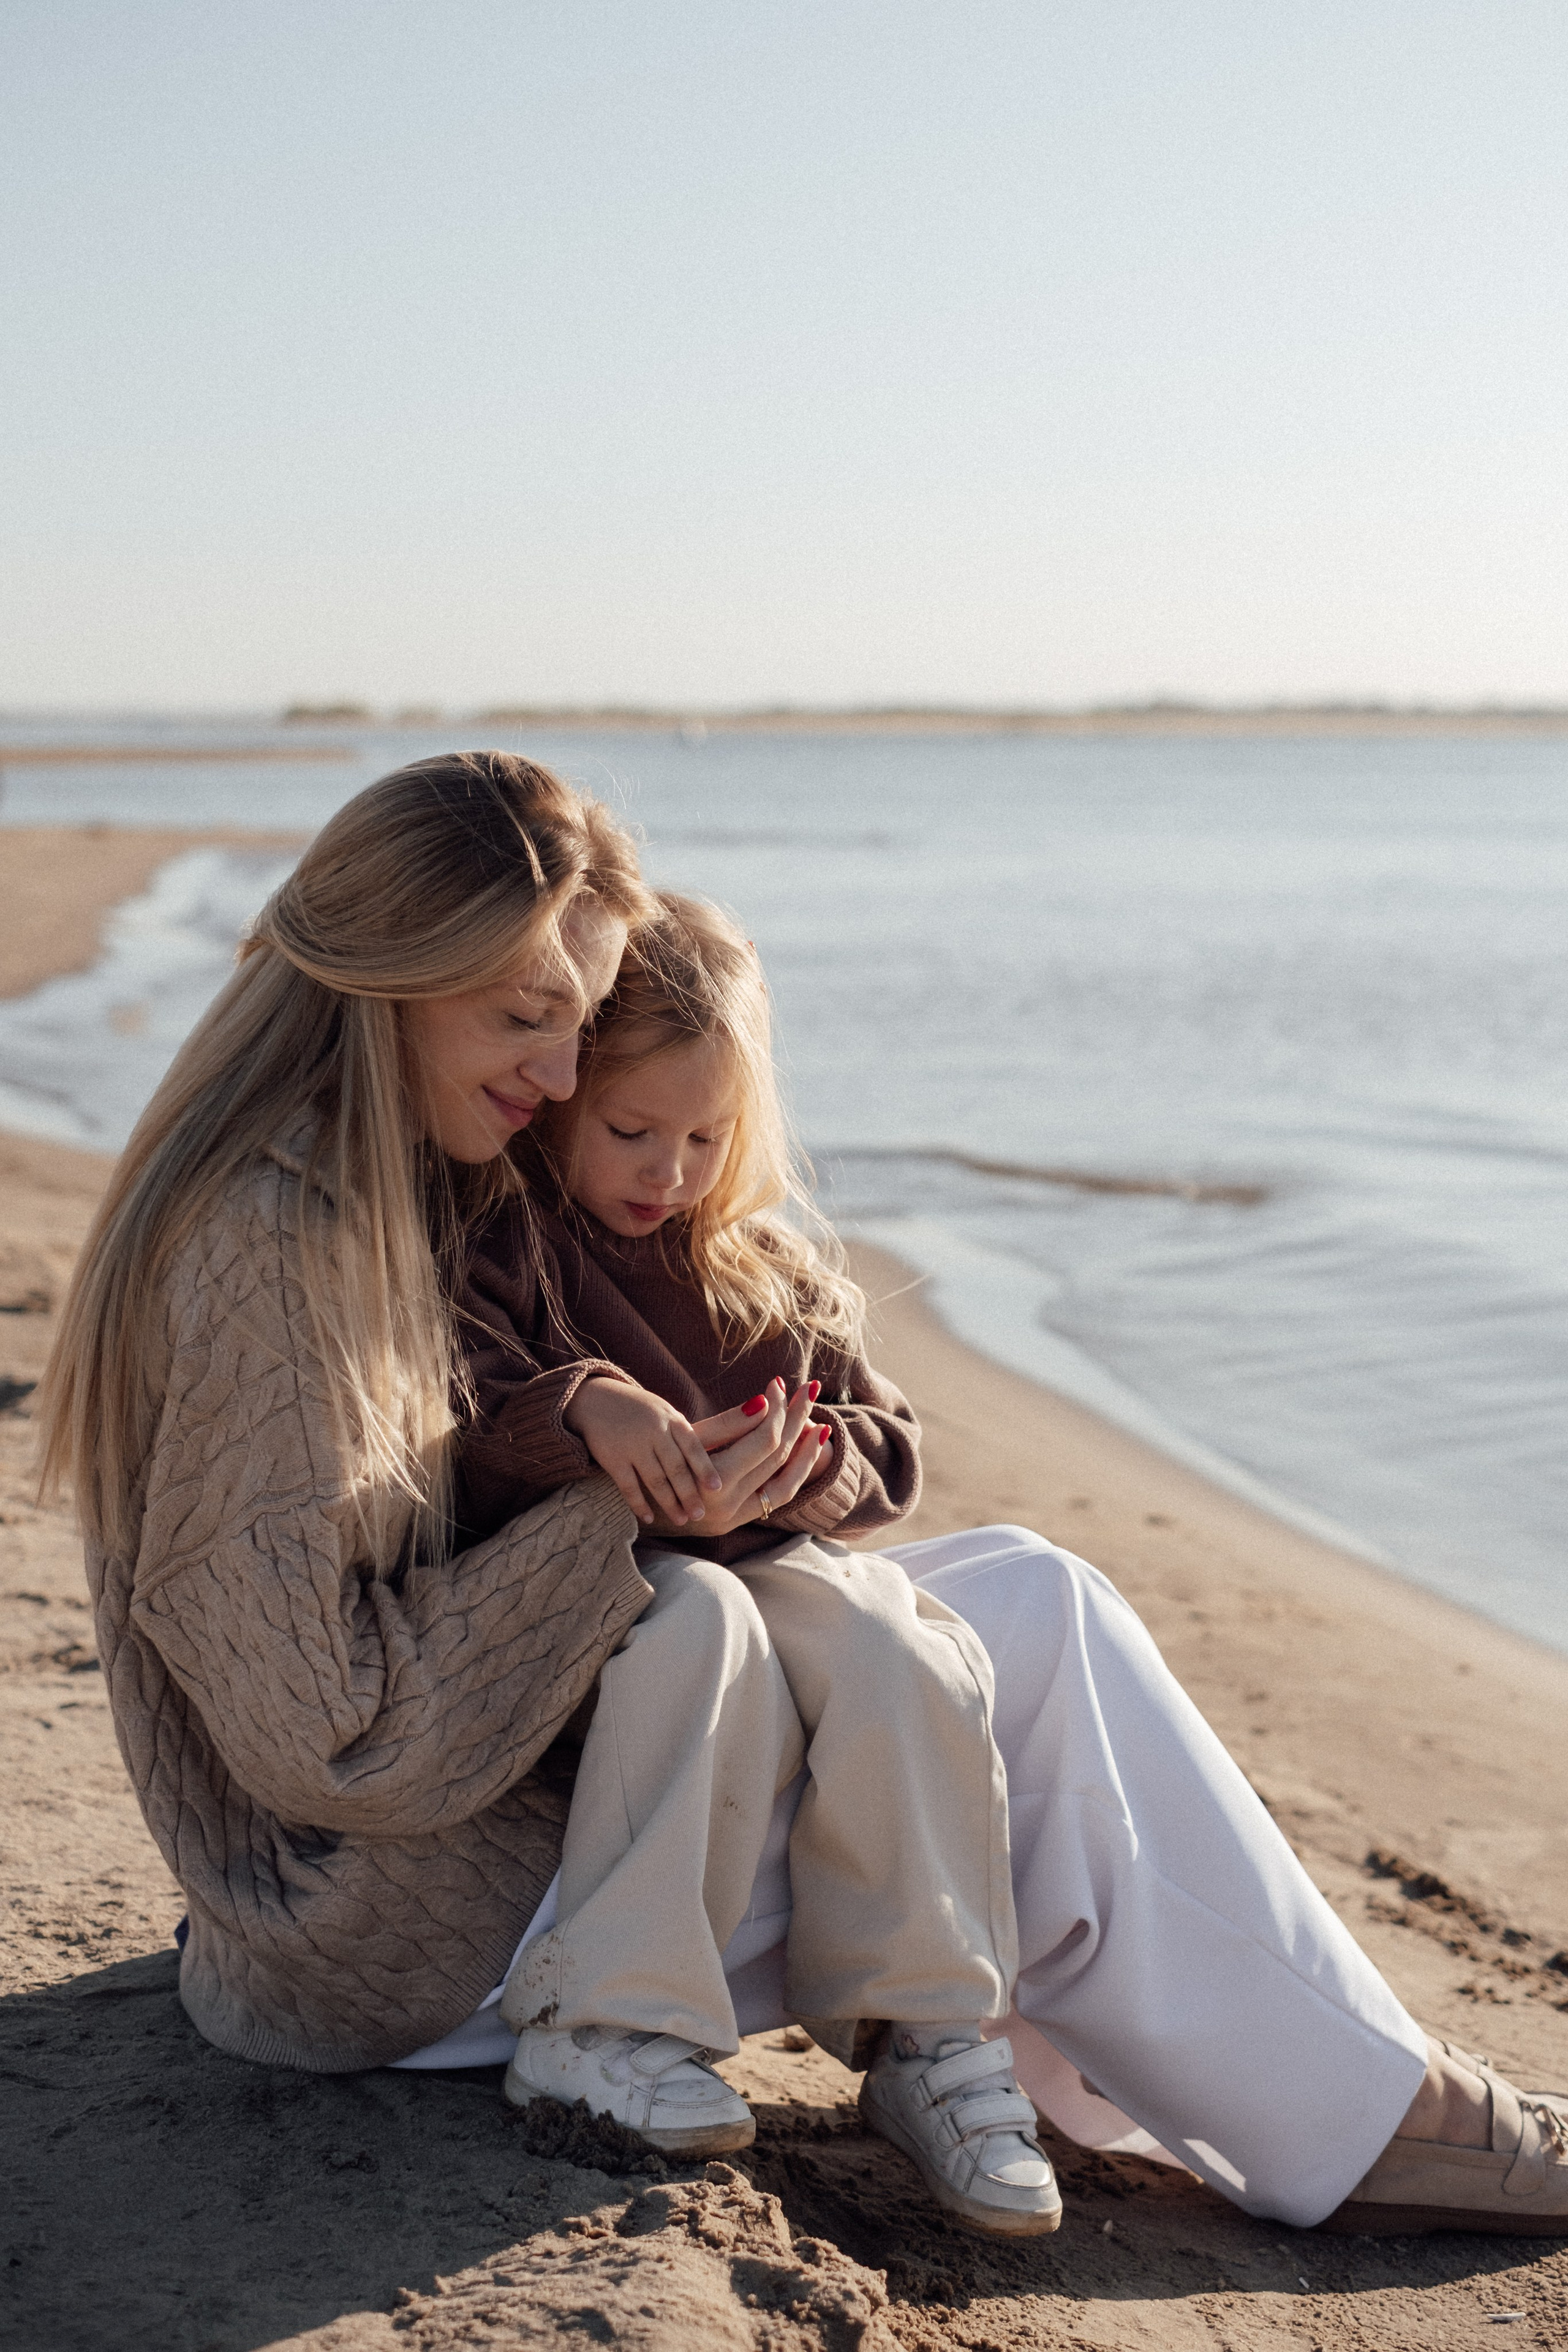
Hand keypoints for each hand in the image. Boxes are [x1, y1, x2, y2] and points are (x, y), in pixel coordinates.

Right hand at [563, 1377, 724, 1526]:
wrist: (595, 1398)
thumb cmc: (640, 1411)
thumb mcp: (665, 1412)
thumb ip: (684, 1434)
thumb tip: (718, 1456)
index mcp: (671, 1419)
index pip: (692, 1446)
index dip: (705, 1468)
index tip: (717, 1488)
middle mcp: (654, 1431)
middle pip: (676, 1467)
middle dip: (689, 1493)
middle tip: (700, 1515)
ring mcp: (632, 1445)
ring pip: (655, 1479)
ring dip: (669, 1503)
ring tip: (681, 1520)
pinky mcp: (612, 1458)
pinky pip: (629, 1486)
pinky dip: (639, 1504)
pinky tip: (650, 1518)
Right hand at [645, 1378, 831, 1539]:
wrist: (629, 1498)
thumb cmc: (656, 1455)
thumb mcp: (687, 1437)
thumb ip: (727, 1424)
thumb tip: (766, 1401)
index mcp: (715, 1480)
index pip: (765, 1441)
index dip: (778, 1409)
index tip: (779, 1383)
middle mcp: (727, 1505)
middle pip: (778, 1458)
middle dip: (797, 1421)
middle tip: (810, 1391)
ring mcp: (732, 1519)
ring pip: (786, 1484)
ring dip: (805, 1453)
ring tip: (820, 1426)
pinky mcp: (734, 1524)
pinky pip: (776, 1500)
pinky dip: (793, 1475)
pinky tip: (804, 1454)